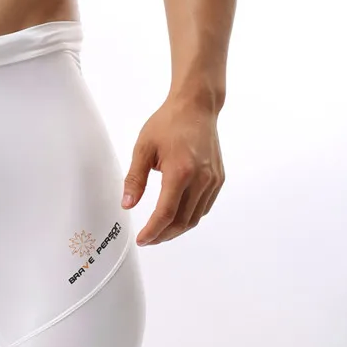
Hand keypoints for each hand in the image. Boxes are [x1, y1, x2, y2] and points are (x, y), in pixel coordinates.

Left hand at [122, 98, 223, 245]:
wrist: (196, 107)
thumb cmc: (169, 123)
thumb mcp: (143, 148)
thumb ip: (134, 179)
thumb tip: (127, 204)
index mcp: (180, 171)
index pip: (166, 213)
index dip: (153, 231)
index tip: (142, 239)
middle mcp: (201, 179)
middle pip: (182, 221)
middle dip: (163, 235)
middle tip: (148, 239)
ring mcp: (213, 180)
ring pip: (194, 218)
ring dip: (176, 229)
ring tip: (159, 231)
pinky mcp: (218, 179)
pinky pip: (203, 207)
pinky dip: (189, 217)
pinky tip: (175, 217)